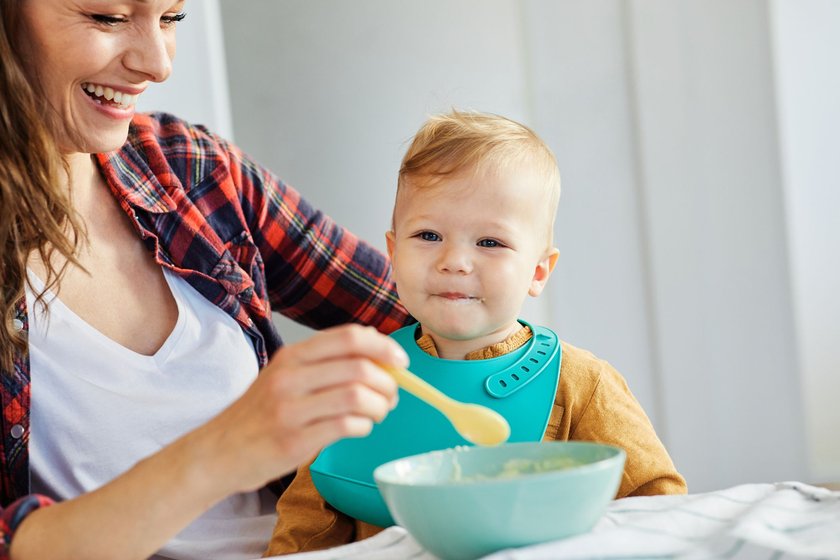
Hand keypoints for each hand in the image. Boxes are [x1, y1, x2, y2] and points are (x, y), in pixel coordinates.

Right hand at [195, 324, 407, 493]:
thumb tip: (380, 355)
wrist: (216, 452)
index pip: (349, 337)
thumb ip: (325, 364)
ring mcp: (290, 409)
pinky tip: (359, 428)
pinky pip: (346, 426)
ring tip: (378, 413)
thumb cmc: (259, 414)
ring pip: (358, 396)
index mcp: (292, 356)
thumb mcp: (284, 376)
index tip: (401, 361)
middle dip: (388, 382)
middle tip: (391, 395)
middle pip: (359, 366)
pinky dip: (364, 426)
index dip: (384, 346)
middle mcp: (289, 377)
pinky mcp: (294, 441)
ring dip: (379, 406)